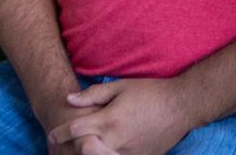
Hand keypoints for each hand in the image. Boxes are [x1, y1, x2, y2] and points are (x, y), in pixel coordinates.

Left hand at [48, 78, 194, 154]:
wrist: (182, 105)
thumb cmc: (152, 92)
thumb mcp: (122, 87)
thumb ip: (93, 95)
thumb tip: (69, 100)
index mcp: (109, 120)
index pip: (75, 130)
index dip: (60, 133)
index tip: (53, 134)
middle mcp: (115, 140)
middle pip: (82, 151)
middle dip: (71, 148)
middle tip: (65, 145)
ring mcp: (127, 153)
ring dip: (90, 154)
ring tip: (86, 148)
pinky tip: (106, 150)